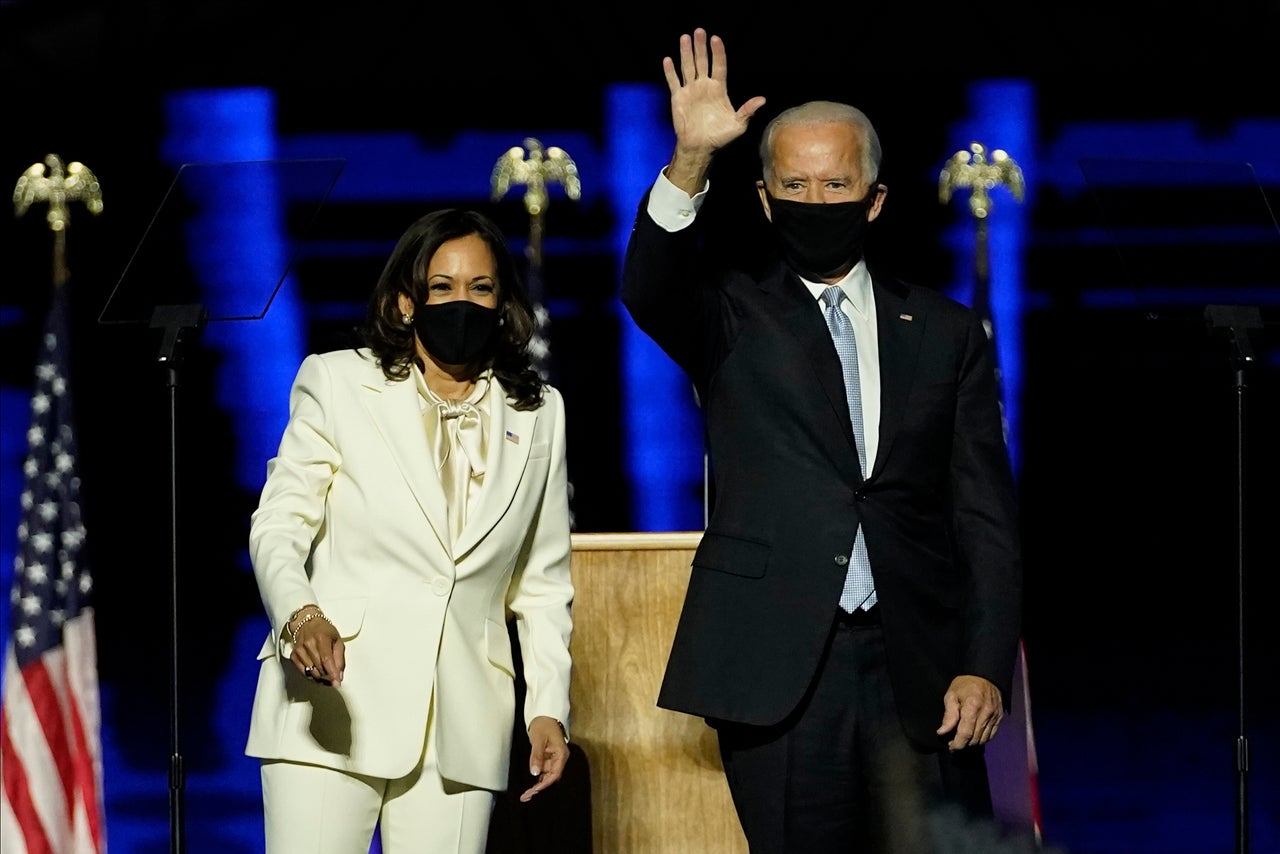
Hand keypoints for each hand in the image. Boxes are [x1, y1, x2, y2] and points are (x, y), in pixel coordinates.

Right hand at [290, 610, 344, 686]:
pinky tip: (316, 672)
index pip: (327, 660)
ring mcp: (299, 650)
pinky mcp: (293, 656)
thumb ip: (340, 658)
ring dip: (320, 677)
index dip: (332, 674)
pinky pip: (303, 672)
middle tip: (333, 677)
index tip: (336, 683)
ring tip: (325, 674)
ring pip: (311, 672)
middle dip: (328, 676)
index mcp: (322, 638)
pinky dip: (311, 675)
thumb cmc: (324, 631)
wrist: (307, 623)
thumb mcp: (337, 640)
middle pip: (319, 668)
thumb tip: (339, 675)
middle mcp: (309, 644)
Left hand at [519, 715, 569, 802]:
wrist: (544, 715)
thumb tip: (534, 772)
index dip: (545, 784)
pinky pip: (543, 771)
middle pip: (551, 777)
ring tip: (526, 795)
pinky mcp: (548, 758)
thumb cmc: (544, 724)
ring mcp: (554, 758)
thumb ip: (536, 756)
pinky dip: (537, 778)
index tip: (535, 790)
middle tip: (527, 796)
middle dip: (540, 788)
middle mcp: (559, 758)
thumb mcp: (538, 739)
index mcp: (561, 754)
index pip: (555, 773)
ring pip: (547, 776)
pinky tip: (531, 786)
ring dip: (537, 785)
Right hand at [662, 27, 765, 193]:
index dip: (717, 52)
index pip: (719, 65)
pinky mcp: (678, 98)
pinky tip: (668, 60)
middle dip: (701, 47)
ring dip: (686, 53)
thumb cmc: (720, 137)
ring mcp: (691, 90)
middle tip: (699, 31)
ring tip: (685, 38)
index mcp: (719, 89)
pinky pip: (674, 82)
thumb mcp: (738, 125)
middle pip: (702, 61)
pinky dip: (670, 71)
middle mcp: (704, 86)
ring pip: (687, 67)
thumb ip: (748, 111)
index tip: (715, 39)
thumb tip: (762, 100)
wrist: (700, 148)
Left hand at [936, 675, 1003, 750]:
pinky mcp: (1000, 718)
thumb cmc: (965, 685)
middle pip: (974, 739)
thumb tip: (942, 732)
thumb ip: (949, 716)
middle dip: (963, 745)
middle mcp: (986, 714)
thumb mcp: (951, 695)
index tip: (950, 747)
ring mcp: (994, 716)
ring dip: (972, 743)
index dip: (957, 744)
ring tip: (963, 740)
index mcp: (972, 707)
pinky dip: (982, 738)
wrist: (986, 675)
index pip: (965, 733)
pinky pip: (991, 735)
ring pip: (983, 739)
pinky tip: (974, 736)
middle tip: (954, 744)